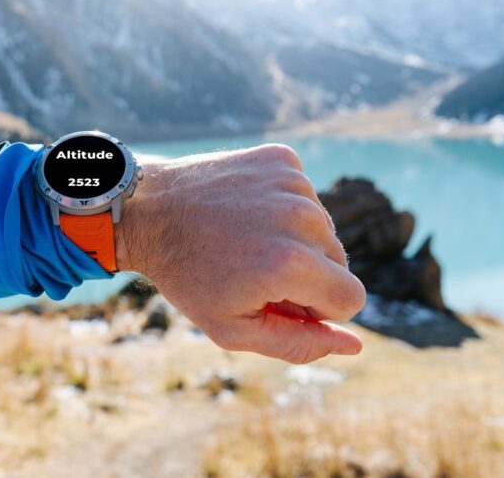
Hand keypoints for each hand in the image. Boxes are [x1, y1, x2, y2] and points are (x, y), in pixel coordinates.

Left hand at [116, 144, 365, 363]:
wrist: (148, 210)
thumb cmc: (188, 276)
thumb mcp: (233, 329)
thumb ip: (299, 344)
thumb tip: (355, 345)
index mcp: (292, 265)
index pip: (351, 299)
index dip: (316, 310)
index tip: (278, 301)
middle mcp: (302, 217)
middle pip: (340, 263)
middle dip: (307, 275)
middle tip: (253, 270)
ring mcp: (293, 182)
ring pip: (324, 229)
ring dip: (295, 240)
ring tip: (246, 239)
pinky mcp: (282, 158)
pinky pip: (306, 196)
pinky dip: (283, 207)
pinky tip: (245, 211)